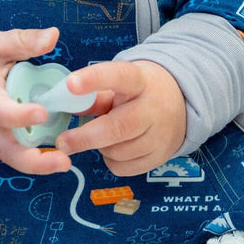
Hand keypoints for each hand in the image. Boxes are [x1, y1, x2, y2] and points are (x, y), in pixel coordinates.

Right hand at [0, 26, 72, 174]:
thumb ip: (25, 41)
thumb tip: (54, 35)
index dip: (18, 115)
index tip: (42, 113)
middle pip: (4, 149)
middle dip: (33, 161)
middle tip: (64, 162)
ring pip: (8, 155)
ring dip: (35, 163)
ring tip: (64, 162)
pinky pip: (10, 149)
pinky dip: (31, 154)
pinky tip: (54, 152)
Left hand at [54, 60, 185, 176]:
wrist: (181, 102)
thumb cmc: (139, 90)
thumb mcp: (120, 83)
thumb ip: (94, 94)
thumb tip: (65, 104)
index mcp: (139, 80)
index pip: (118, 76)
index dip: (93, 80)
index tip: (70, 84)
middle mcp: (152, 108)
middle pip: (117, 127)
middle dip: (85, 137)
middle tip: (62, 142)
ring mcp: (160, 135)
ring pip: (118, 151)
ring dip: (100, 147)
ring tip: (101, 135)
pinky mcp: (160, 157)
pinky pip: (124, 168)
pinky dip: (111, 161)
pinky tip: (115, 147)